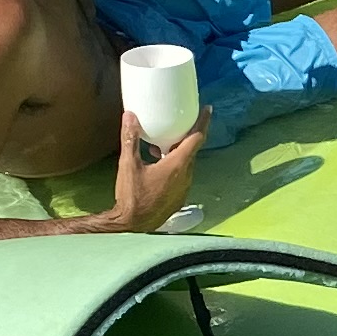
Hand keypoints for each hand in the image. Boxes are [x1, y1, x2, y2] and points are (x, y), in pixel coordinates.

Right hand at [109, 112, 205, 231]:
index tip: (207, 109)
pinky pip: (181, 176)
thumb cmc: (132, 196)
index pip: (196, 138)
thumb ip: (130, 139)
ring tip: (161, 144)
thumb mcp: (128, 165)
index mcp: (177, 165)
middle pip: (192, 150)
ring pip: (186, 164)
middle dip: (187, 136)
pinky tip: (158, 165)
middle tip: (179, 123)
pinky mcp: (179, 197)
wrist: (133, 225)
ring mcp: (184, 188)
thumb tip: (130, 116)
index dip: (203, 122)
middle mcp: (186, 176)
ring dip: (177, 152)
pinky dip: (174, 166)